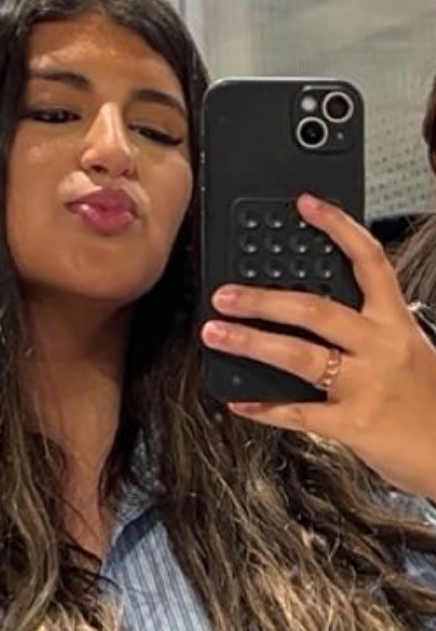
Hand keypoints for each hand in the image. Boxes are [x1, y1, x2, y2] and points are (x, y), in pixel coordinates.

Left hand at [201, 193, 435, 500]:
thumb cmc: (430, 405)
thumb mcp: (411, 353)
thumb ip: (372, 333)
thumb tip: (321, 320)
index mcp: (396, 323)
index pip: (369, 261)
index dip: (337, 228)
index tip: (306, 206)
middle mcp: (382, 348)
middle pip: (317, 310)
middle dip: (263, 299)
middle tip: (226, 294)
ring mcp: (367, 386)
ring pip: (300, 356)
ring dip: (251, 342)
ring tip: (217, 334)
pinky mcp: (354, 425)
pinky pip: (299, 413)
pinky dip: (264, 409)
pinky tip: (240, 402)